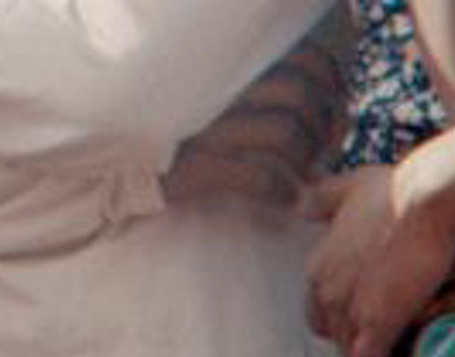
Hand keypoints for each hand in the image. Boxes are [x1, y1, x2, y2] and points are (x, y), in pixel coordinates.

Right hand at [166, 34, 342, 209]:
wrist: (118, 167)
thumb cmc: (180, 134)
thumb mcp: (219, 96)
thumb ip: (263, 89)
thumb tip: (329, 105)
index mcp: (232, 64)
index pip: (304, 57)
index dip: (332, 86)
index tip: (336, 112)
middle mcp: (221, 87)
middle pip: (301, 95)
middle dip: (325, 129)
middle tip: (323, 153)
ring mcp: (207, 125)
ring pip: (286, 133)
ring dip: (306, 162)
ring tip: (304, 178)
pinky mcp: (197, 165)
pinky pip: (261, 177)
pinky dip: (284, 193)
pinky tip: (288, 202)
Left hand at [303, 166, 454, 356]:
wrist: (433, 196)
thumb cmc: (400, 188)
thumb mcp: (353, 186)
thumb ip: (325, 199)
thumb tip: (300, 207)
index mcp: (318, 266)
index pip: (320, 311)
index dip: (345, 319)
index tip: (372, 320)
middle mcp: (325, 291)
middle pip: (336, 337)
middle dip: (360, 342)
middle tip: (391, 344)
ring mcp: (348, 312)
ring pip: (354, 356)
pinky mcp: (376, 327)